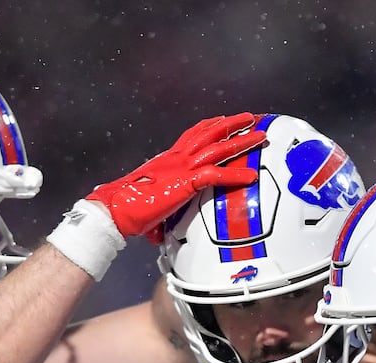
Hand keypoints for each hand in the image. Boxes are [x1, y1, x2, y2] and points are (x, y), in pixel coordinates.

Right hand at [87, 114, 265, 239]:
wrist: (115, 208)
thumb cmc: (128, 208)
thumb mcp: (153, 201)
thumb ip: (163, 207)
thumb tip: (159, 232)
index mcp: (169, 159)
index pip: (192, 135)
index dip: (209, 125)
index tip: (222, 119)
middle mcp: (177, 158)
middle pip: (210, 134)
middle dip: (232, 125)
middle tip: (251, 118)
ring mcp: (182, 168)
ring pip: (218, 148)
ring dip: (241, 141)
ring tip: (260, 135)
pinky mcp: (185, 183)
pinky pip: (216, 176)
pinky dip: (235, 175)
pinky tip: (251, 176)